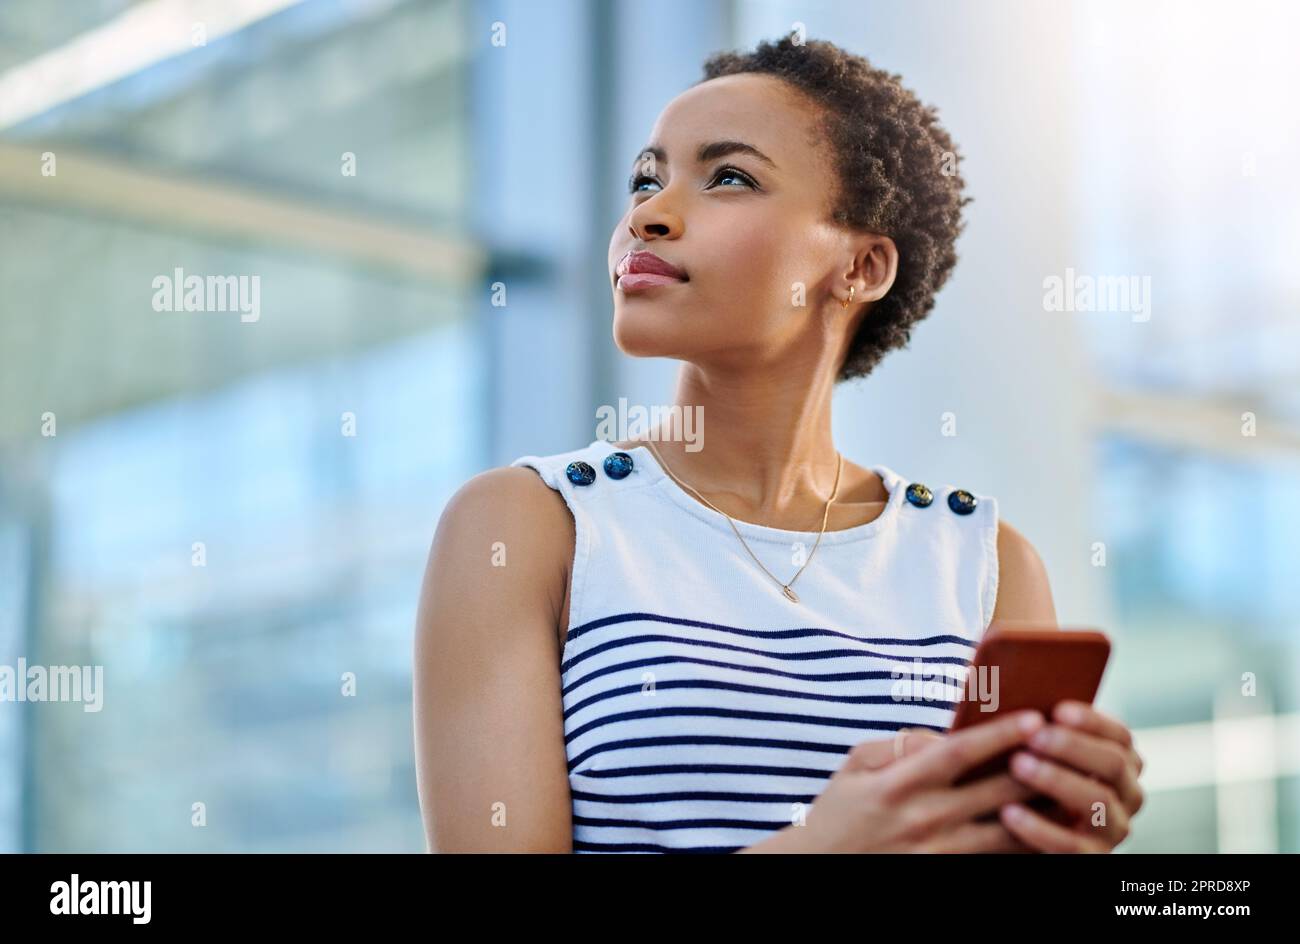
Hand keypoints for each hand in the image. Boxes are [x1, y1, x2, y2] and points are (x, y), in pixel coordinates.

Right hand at [791, 710, 1046, 852]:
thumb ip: (899, 745)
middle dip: (1036, 765)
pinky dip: (1026, 842)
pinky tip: (1047, 826)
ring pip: (1008, 830)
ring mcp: (940, 852)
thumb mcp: (855, 766)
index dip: (999, 733)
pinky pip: (998, 858)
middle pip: (995, 790)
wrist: (818, 868)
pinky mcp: (948, 873)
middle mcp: (925, 818)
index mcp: (900, 783)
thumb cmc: (838, 812)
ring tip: (1071, 786)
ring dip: (1042, 808)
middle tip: (1068, 745)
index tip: (1033, 716)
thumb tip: (942, 736)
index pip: (959, 752)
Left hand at [1000, 700, 1145, 851]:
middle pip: (1113, 765)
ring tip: (1017, 764)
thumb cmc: (1025, 778)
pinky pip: (1071, 845)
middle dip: (1073, 747)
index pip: (1120, 736)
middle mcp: (1127, 796)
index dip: (1093, 721)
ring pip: (1098, 801)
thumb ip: (1036, 726)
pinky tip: (1008, 811)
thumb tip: (1003, 682)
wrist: (1021, 836)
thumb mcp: (1038, 751)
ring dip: (1057, 779)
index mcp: (1120, 764)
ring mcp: (1113, 830)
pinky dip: (1039, 827)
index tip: (1058, 709)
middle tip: (1034, 735)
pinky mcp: (1091, 859)